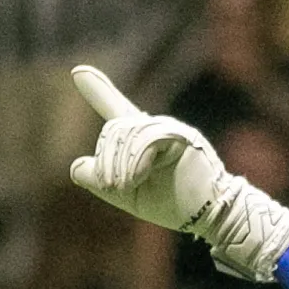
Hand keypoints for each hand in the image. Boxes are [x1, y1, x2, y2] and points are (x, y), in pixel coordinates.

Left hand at [68, 66, 288, 280]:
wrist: (210, 216)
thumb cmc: (174, 205)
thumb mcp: (126, 195)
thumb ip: (99, 180)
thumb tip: (78, 165)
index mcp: (142, 141)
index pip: (117, 109)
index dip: (98, 91)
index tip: (78, 72)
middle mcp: (155, 128)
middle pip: (115, 129)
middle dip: (106, 160)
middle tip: (111, 187)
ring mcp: (170, 128)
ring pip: (128, 132)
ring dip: (119, 163)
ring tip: (123, 186)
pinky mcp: (183, 136)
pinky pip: (147, 138)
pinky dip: (136, 160)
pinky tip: (138, 178)